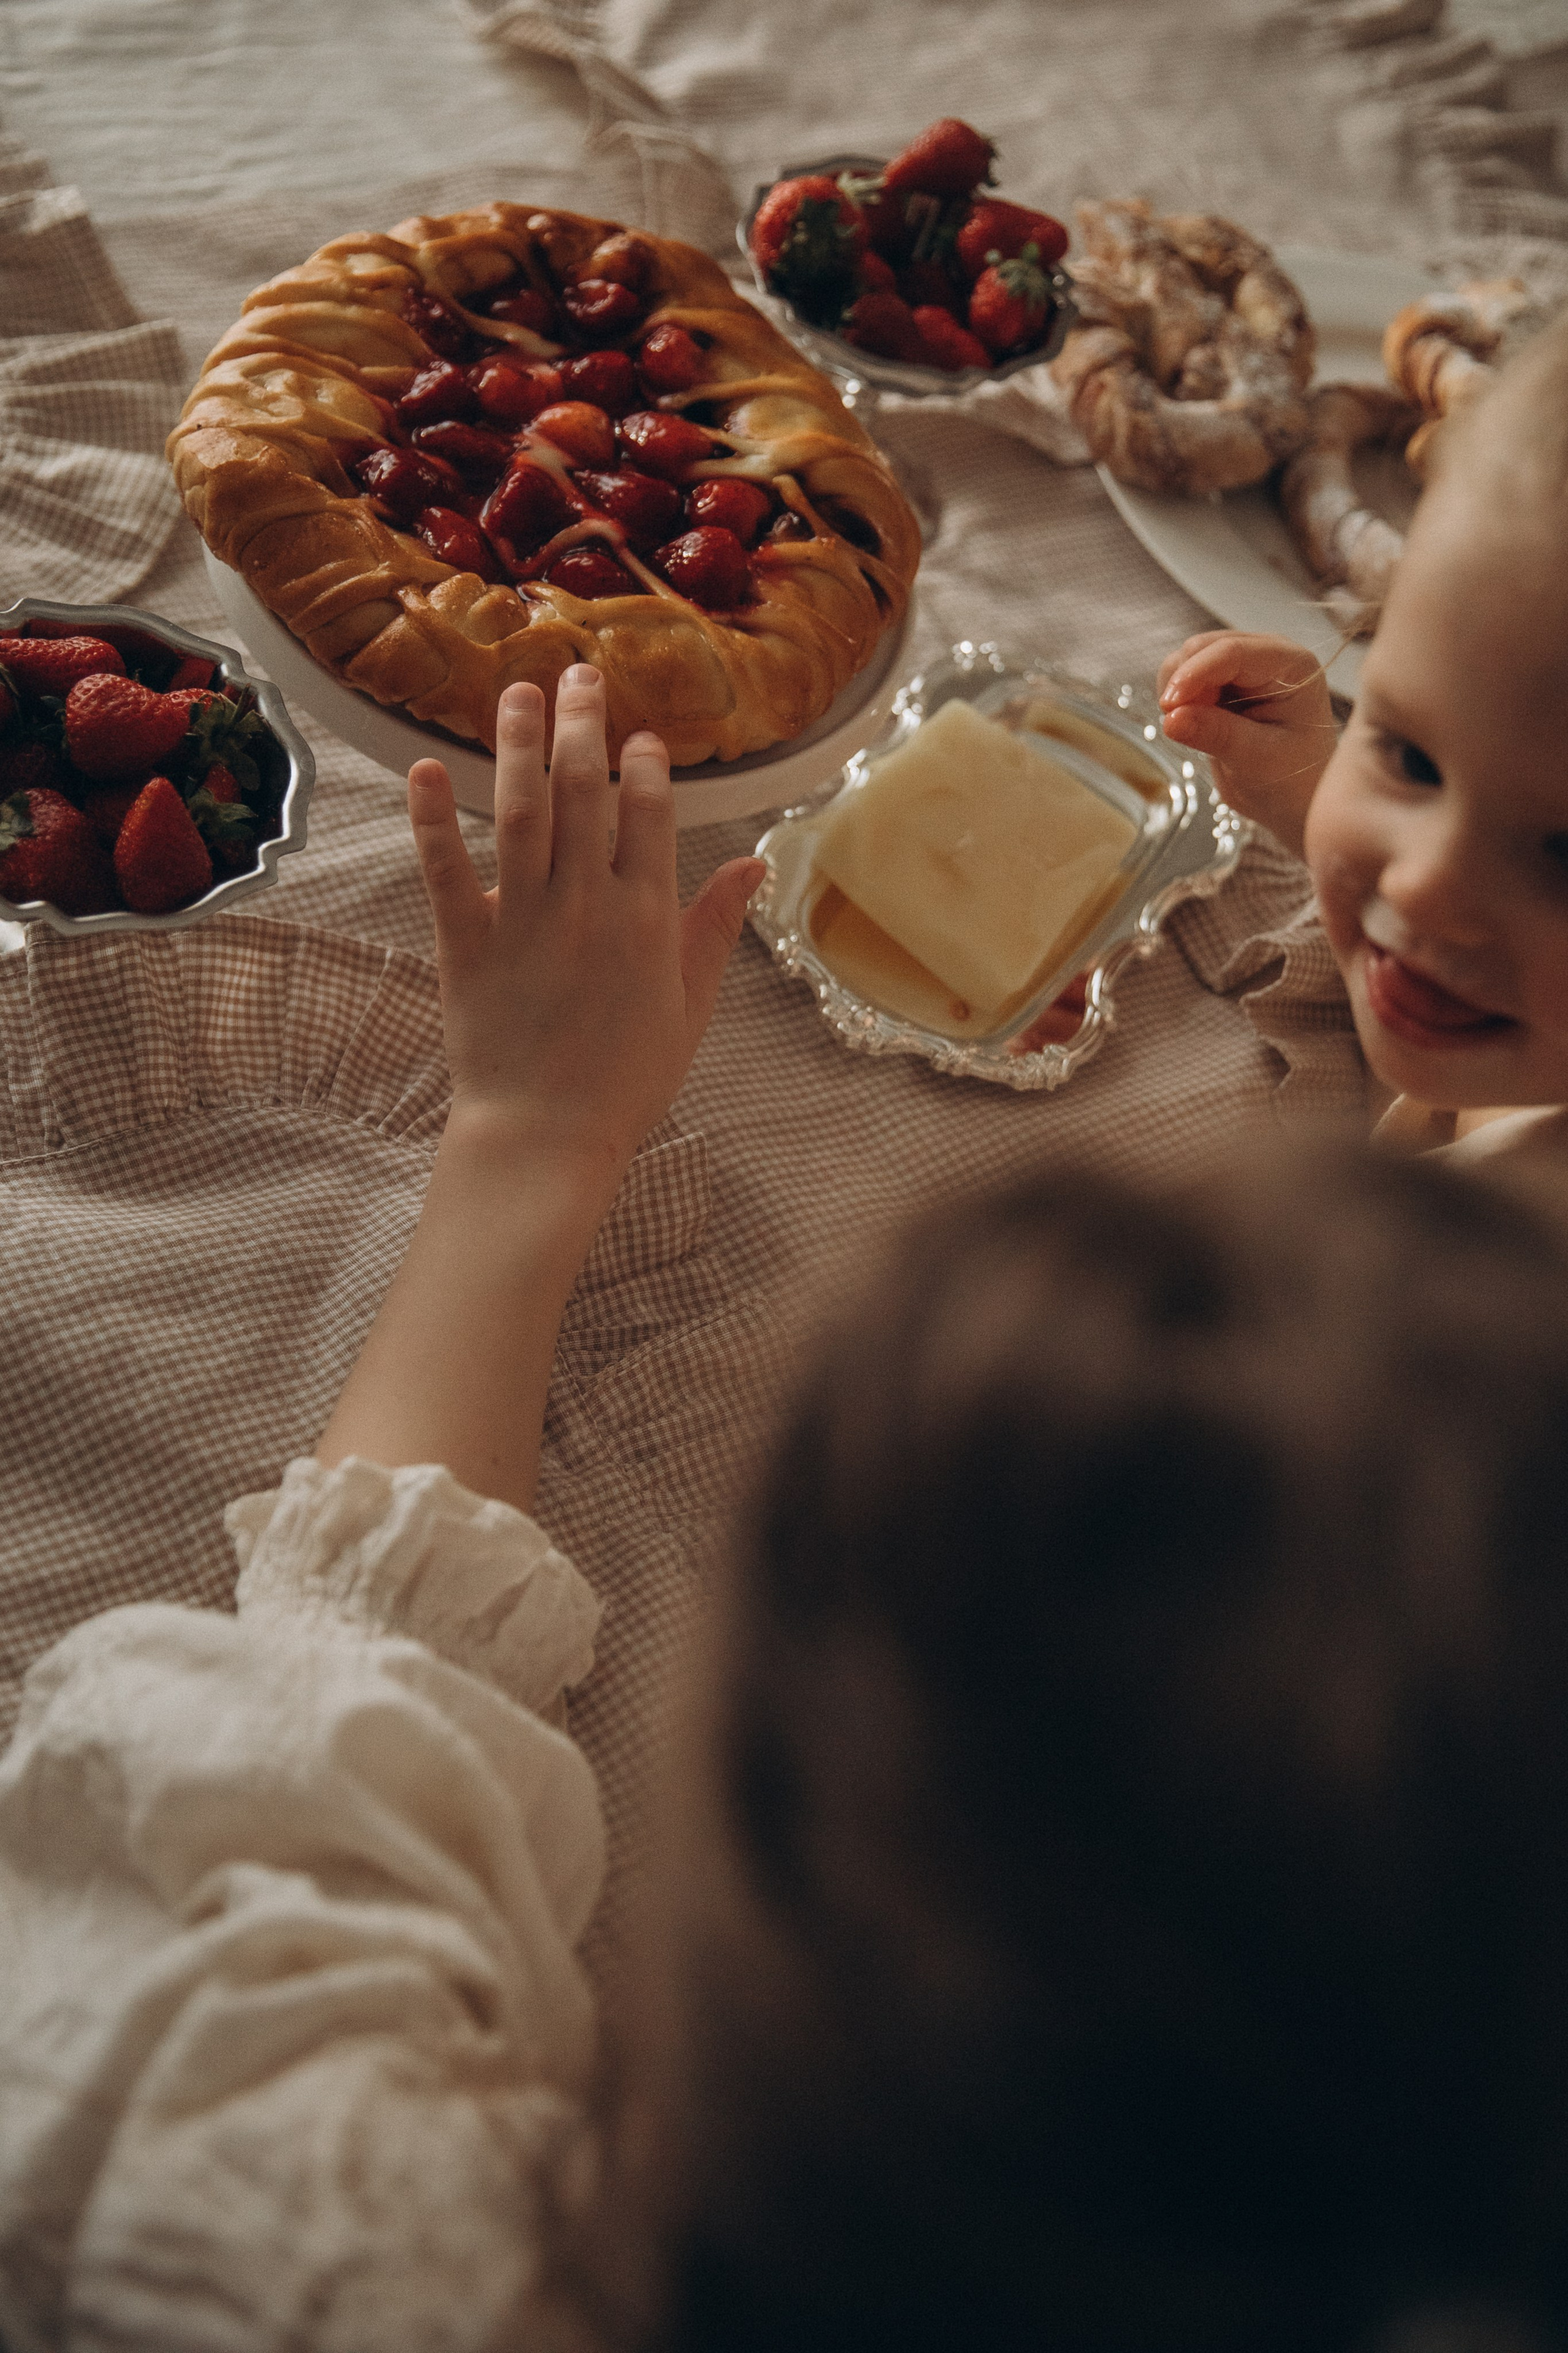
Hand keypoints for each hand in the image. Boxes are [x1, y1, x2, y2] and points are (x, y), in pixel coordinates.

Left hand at [409, 665, 764, 1184]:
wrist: (546, 1137)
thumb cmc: (626, 1080)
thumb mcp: (689, 1006)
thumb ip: (714, 927)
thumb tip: (752, 866)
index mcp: (646, 918)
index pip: (648, 812)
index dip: (643, 762)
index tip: (639, 734)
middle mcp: (587, 905)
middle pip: (584, 789)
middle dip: (583, 723)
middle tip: (577, 674)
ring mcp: (524, 920)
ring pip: (520, 809)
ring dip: (518, 742)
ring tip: (516, 692)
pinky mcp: (466, 943)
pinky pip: (446, 869)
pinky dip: (432, 817)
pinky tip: (425, 766)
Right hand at [1157, 631, 1337, 860]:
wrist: (1295, 798)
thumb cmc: (1292, 781)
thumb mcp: (1257, 761)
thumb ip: (1216, 735)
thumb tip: (1170, 718)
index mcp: (1291, 665)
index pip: (1232, 652)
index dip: (1194, 673)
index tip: (1167, 705)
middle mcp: (1268, 655)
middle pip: (1204, 648)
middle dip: (1183, 682)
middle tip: (1181, 726)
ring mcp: (1245, 666)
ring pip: (1189, 659)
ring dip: (1180, 692)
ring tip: (1197, 729)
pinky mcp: (1225, 682)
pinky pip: (1187, 678)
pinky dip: (1181, 700)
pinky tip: (1195, 724)